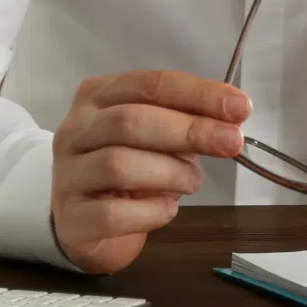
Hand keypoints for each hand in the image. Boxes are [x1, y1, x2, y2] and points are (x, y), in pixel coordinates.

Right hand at [50, 69, 249, 273]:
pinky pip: (112, 213)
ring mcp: (67, 174)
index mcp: (97, 95)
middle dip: (189, 130)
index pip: (150, 85)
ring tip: (192, 181)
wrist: (84, 221)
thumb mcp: (155, 135)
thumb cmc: (127, 168)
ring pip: (118, 164)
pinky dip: (151, 211)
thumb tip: (230, 121)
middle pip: (130, 121)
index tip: (239, 107)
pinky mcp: (72, 219)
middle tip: (231, 143)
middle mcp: (75, 129)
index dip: (198, 94)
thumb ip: (185, 122)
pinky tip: (166, 208)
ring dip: (169, 172)